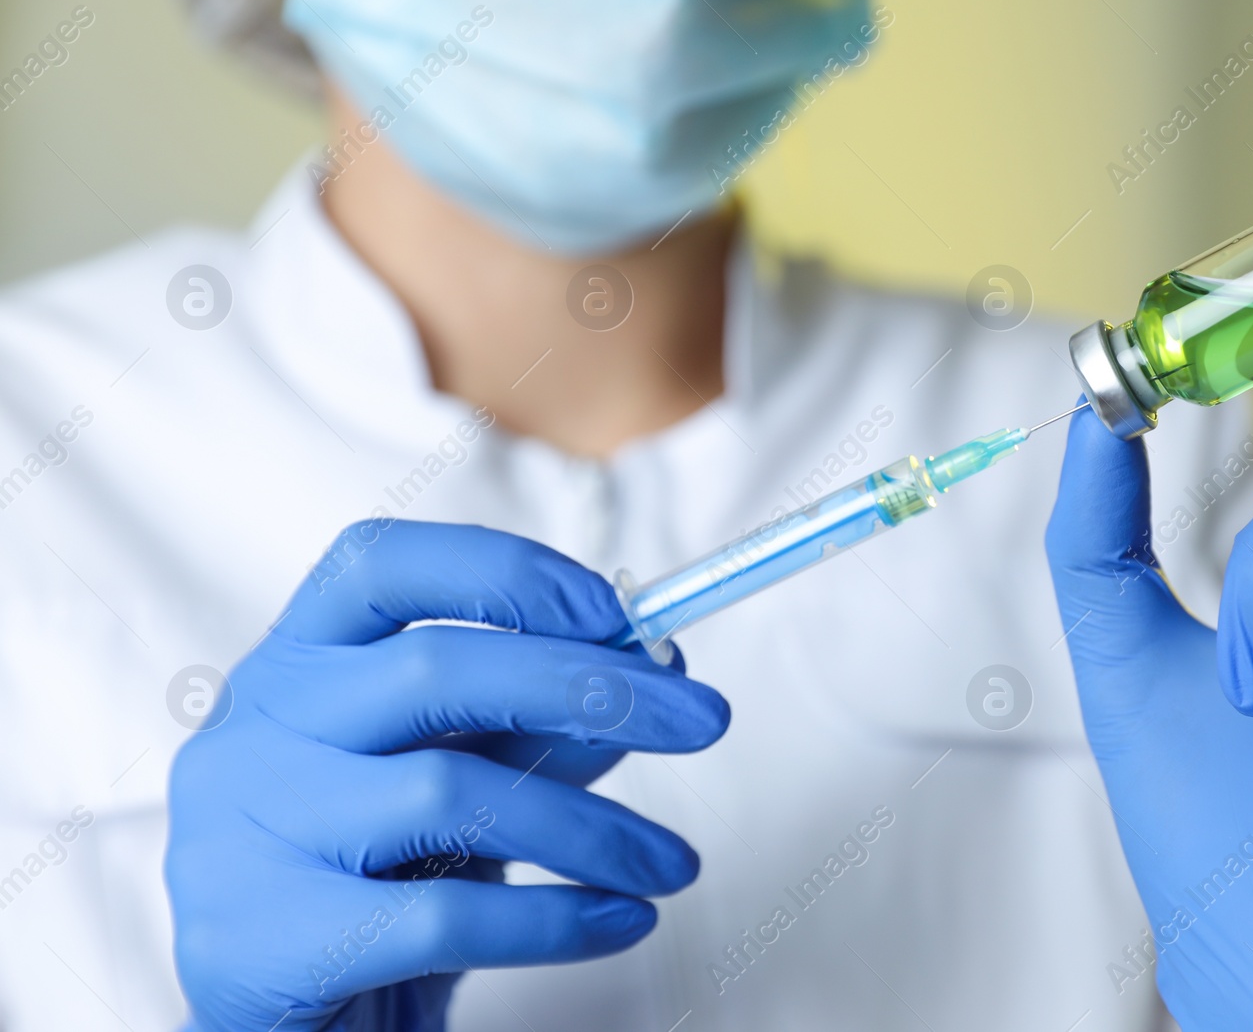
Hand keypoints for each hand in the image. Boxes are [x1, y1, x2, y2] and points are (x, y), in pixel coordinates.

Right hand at [166, 520, 729, 1031]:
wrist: (264, 1018)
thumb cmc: (371, 869)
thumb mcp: (451, 776)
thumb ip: (532, 721)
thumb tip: (658, 672)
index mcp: (296, 661)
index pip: (383, 566)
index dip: (506, 573)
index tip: (620, 611)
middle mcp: (256, 727)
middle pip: (435, 669)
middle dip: (593, 688)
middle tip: (706, 720)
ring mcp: (246, 831)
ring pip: (449, 793)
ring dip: (593, 828)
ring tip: (674, 865)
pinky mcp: (267, 940)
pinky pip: (442, 916)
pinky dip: (555, 919)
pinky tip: (619, 921)